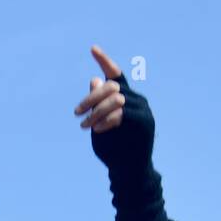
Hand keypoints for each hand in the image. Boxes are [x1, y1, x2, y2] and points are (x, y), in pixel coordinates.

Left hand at [75, 45, 155, 172]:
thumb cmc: (112, 149)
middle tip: (77, 112)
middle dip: (91, 97)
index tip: (92, 49)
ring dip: (96, 111)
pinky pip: (122, 113)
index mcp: (125, 99)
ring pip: (116, 98)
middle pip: (112, 86)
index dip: (105, 62)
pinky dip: (106, 119)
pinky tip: (97, 129)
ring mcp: (142, 111)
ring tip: (85, 125)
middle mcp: (136, 100)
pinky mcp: (144, 123)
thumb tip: (94, 79)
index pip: (116, 76)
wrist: (127, 171)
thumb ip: (97, 104)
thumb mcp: (98, 124)